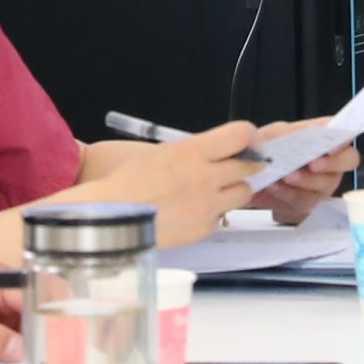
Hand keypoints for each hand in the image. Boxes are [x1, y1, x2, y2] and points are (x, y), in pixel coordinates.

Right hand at [71, 131, 256, 245]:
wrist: (112, 216)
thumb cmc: (132, 181)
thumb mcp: (165, 152)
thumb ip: (197, 150)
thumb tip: (225, 149)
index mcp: (192, 152)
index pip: (241, 135)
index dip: (250, 137)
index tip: (249, 142)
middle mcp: (205, 177)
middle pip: (249, 166)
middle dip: (247, 164)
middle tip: (237, 166)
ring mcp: (207, 206)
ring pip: (244, 193)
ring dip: (234, 190)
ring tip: (214, 191)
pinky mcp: (204, 229)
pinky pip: (222, 217)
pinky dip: (213, 213)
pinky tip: (192, 211)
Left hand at [257, 139, 358, 225]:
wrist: (254, 176)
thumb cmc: (271, 150)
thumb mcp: (275, 134)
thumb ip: (288, 131)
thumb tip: (299, 132)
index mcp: (327, 139)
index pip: (346, 135)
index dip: (344, 139)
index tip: (332, 145)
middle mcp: (331, 161)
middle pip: (348, 160)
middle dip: (331, 162)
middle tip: (312, 163)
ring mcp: (322, 184)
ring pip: (324, 184)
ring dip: (305, 179)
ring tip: (286, 175)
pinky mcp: (307, 202)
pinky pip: (302, 199)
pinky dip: (286, 192)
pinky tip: (274, 186)